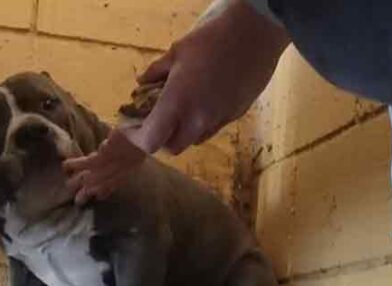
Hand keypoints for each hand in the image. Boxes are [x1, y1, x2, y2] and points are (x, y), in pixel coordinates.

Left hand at [63, 0, 288, 202]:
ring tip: (182, 109)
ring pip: (194, 141)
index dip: (138, 139)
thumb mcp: (177, 51)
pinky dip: (203, 123)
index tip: (133, 128)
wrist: (258, 31)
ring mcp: (219, 119)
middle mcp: (198, 118)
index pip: (150, 141)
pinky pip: (213, 129)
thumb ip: (156, 74)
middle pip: (172, 147)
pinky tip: (206, 101)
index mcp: (177, 102)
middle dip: (161, 138)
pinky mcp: (235, 115)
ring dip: (183, 132)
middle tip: (157, 119)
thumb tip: (141, 85)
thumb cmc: (212, 37)